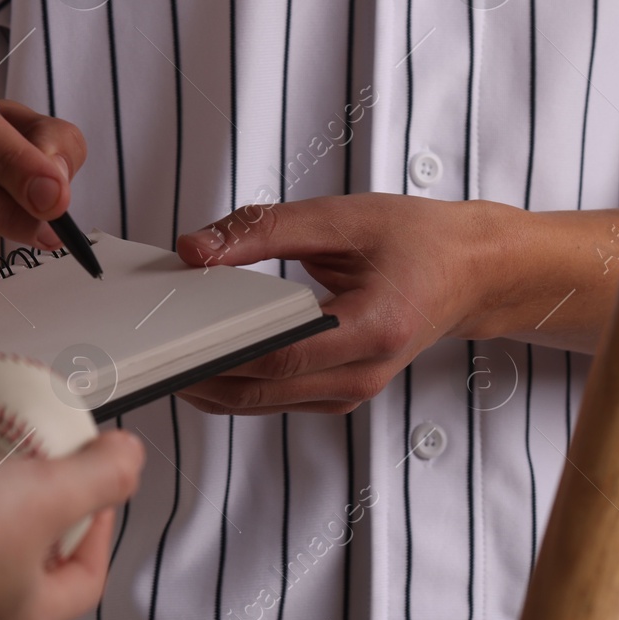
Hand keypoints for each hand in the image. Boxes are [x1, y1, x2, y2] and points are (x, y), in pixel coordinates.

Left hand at [173, 194, 502, 413]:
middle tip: (148, 342)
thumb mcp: (344, 217)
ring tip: (166, 344)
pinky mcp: (338, 395)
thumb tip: (195, 249)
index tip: (169, 330)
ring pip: (261, 402)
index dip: (218, 348)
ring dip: (211, 379)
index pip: (279, 354)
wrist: (470, 272)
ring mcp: (351, 394)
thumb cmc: (419, 241)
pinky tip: (206, 351)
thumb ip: (265, 230)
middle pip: (260, 389)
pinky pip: (275, 397)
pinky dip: (237, 379)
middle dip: (198, 370)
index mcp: (373, 328)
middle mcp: (363, 375)